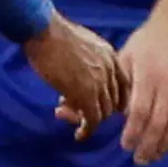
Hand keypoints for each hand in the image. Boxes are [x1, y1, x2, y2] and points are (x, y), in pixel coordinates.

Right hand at [24, 15, 126, 139]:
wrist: (44, 32)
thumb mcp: (82, 43)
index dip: (113, 98)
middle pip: (114, 101)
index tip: (101, 105)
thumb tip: (82, 74)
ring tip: (67, 115)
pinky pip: (93, 119)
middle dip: (97, 109)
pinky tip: (79, 134)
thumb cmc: (54, 33)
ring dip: (87, 118)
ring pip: (104, 112)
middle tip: (75, 110)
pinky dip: (87, 129)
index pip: (123, 85)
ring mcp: (99, 83)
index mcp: (111, 56)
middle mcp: (110, 70)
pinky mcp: (85, 95)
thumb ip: (89, 59)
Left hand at [114, 15, 167, 165]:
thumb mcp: (126, 57)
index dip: (134, 132)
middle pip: (159, 123)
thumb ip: (121, 85)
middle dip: (149, 145)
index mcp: (147, 76)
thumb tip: (113, 111)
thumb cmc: (148, 42)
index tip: (126, 145)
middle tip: (140, 160)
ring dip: (165, 144)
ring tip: (155, 156)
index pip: (140, 111)